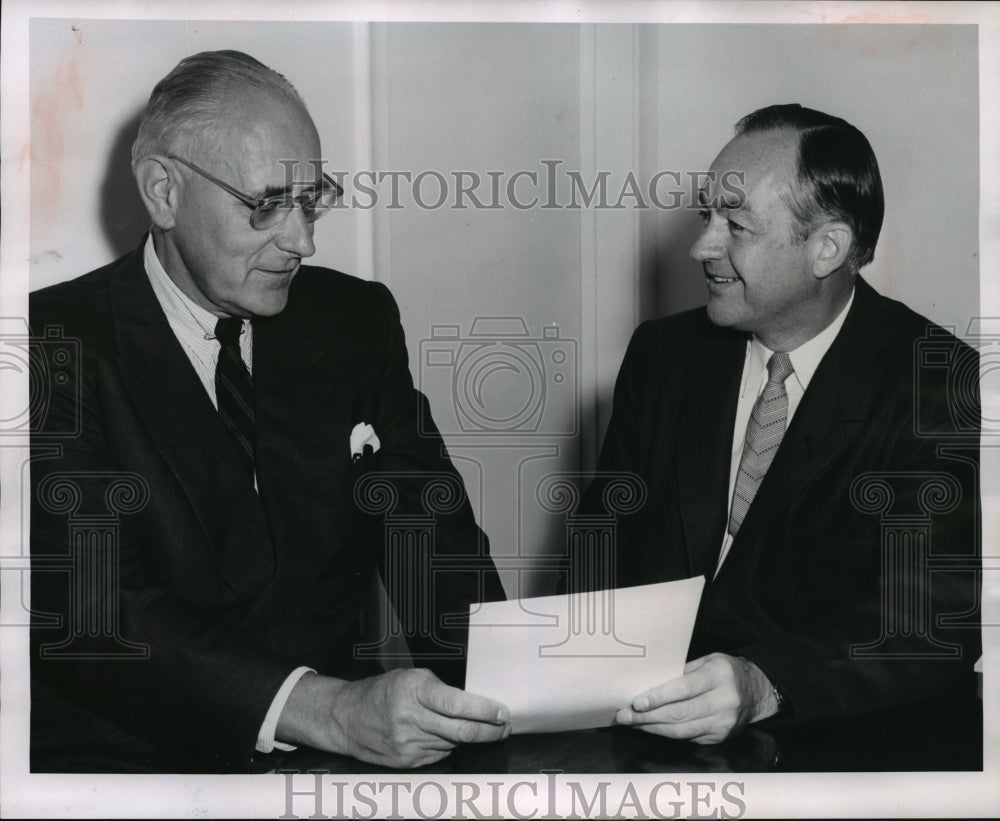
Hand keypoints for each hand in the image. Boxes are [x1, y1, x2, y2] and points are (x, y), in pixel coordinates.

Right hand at [278, 668, 509, 767]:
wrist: (346, 717)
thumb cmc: (384, 691)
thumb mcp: (411, 678)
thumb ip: (440, 691)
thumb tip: (475, 707)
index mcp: (414, 691)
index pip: (456, 704)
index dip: (484, 711)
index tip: (503, 713)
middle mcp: (411, 719)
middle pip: (461, 732)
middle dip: (490, 732)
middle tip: (505, 728)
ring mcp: (408, 744)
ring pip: (453, 744)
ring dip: (470, 738)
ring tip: (482, 729)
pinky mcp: (406, 762)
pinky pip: (440, 755)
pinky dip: (448, 746)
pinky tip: (448, 737)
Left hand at [615, 653, 777, 743]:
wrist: (757, 691)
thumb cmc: (725, 671)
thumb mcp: (707, 661)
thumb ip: (681, 672)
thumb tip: (647, 684)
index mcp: (719, 676)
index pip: (683, 689)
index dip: (658, 697)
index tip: (636, 702)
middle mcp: (723, 702)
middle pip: (679, 714)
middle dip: (647, 717)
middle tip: (624, 715)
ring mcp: (722, 724)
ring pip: (681, 731)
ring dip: (652, 728)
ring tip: (632, 723)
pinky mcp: (719, 738)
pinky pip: (687, 737)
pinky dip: (666, 733)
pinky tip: (651, 728)